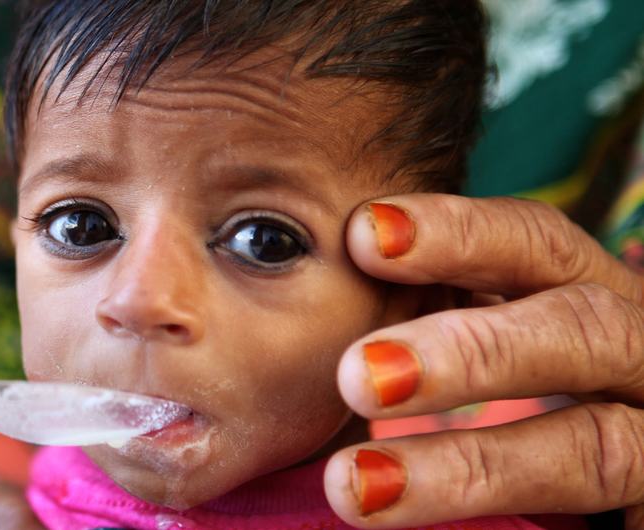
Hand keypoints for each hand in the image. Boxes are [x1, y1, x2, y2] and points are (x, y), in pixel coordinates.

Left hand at [325, 195, 643, 527]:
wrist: (621, 501)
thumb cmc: (537, 422)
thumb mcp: (502, 362)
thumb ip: (427, 344)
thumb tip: (312, 339)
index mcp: (594, 304)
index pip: (539, 246)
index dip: (460, 233)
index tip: (362, 235)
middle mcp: (643, 361)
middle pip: (584, 331)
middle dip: (469, 350)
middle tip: (356, 376)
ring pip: (593, 450)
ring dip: (470, 467)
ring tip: (356, 486)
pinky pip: (608, 522)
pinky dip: (507, 523)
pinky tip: (414, 529)